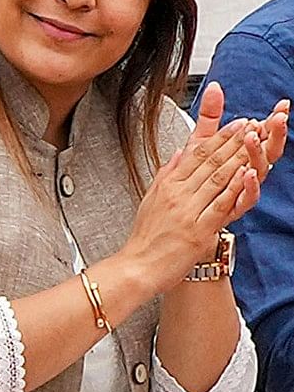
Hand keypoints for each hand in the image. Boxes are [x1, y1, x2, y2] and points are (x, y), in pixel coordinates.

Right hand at [125, 82, 289, 283]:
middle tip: (252, 124)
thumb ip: (166, 176)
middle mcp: (178, 194)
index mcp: (168, 186)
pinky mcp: (198, 229)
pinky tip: (246, 174)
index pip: (196, 155)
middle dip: (233, 141)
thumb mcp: (150, 200)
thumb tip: (177, 155)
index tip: (236, 123)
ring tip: (254, 141)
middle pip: (210, 162)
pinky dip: (234, 188)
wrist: (137, 267)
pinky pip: (219, 204)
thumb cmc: (145, 239)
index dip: (219, 137)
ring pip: (217, 178)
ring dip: (238, 157)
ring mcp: (188, 211)